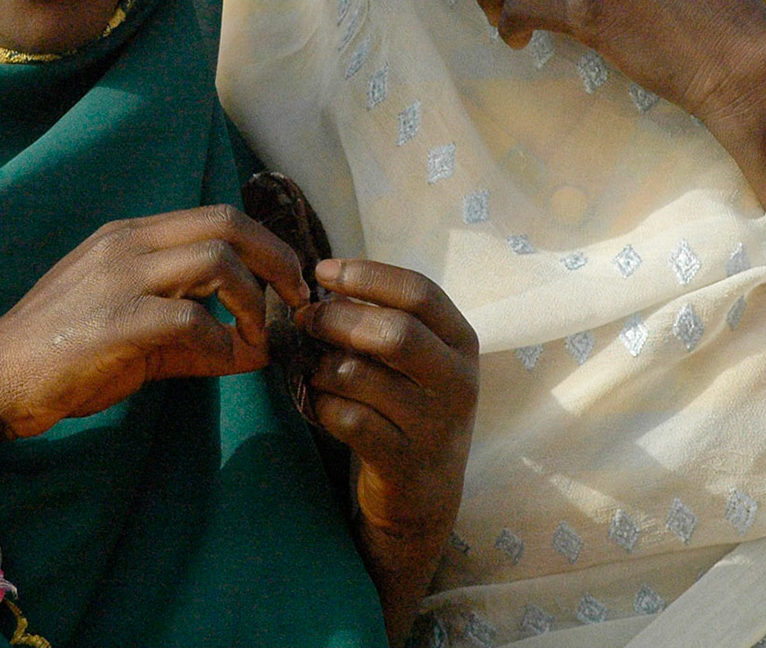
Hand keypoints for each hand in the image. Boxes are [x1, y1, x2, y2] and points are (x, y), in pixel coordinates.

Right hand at [0, 206, 307, 502]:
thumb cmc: (61, 356)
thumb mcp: (133, 332)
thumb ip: (194, 336)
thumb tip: (256, 349)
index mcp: (130, 236)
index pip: (217, 216)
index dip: (266, 246)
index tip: (289, 284)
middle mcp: (127, 244)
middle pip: (228, 224)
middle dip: (277, 260)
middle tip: (297, 300)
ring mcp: (119, 278)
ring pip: (216, 260)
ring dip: (253, 300)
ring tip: (257, 336)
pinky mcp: (114, 321)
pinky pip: (189, 316)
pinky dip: (219, 339)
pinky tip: (219, 358)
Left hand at [300, 259, 477, 643]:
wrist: (425, 493)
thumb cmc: (411, 408)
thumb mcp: (416, 361)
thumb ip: (385, 320)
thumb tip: (326, 283)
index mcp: (461, 343)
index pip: (420, 291)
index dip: (368, 275)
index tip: (323, 271)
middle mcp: (457, 381)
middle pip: (394, 332)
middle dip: (337, 319)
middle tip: (305, 318)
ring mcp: (435, 425)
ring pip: (361, 377)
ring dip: (322, 366)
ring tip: (310, 366)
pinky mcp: (405, 462)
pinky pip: (348, 420)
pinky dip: (322, 405)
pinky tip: (319, 402)